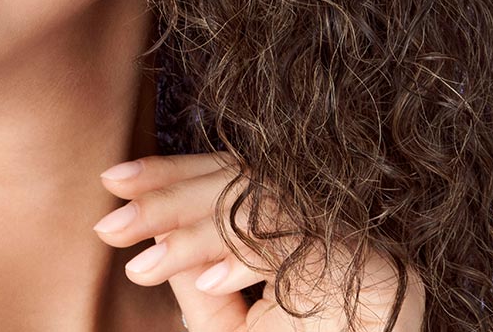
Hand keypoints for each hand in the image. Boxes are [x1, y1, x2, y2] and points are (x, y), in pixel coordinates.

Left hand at [92, 151, 425, 331]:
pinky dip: (252, 258)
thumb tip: (153, 230)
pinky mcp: (379, 260)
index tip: (113, 181)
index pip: (227, 181)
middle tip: (115, 222)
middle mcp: (321, 219)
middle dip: (170, 200)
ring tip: (148, 262)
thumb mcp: (228, 326)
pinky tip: (213, 280)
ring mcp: (351, 235)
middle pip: (242, 182)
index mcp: (287, 228)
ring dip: (198, 233)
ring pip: (266, 206)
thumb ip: (194, 279)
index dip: (170, 176)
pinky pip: (305, 240)